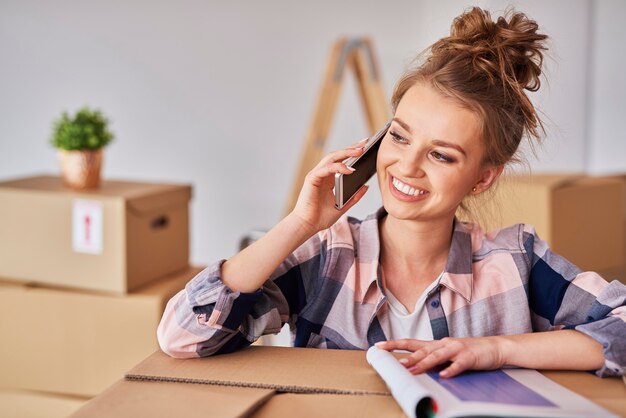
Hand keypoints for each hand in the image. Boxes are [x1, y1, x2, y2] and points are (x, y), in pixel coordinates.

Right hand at [291, 138, 369, 233]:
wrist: (308, 226)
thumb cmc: (321, 217)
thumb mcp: (343, 206)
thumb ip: (354, 196)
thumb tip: (366, 186)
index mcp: (329, 179)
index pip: (341, 161)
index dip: (352, 153)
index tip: (365, 146)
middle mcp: (322, 174)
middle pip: (337, 155)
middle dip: (351, 148)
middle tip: (365, 143)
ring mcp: (316, 175)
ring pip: (331, 158)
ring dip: (346, 153)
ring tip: (360, 151)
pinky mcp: (312, 179)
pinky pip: (326, 168)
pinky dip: (337, 167)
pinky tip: (349, 169)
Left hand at [375, 337, 505, 377]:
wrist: (495, 347)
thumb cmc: (468, 352)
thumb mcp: (447, 354)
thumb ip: (432, 359)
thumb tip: (413, 367)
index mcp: (436, 344)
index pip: (412, 343)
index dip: (395, 344)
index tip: (379, 346)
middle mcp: (444, 344)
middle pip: (422, 350)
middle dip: (408, 357)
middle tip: (395, 364)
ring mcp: (456, 349)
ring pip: (437, 356)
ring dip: (424, 363)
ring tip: (413, 369)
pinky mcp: (469, 357)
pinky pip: (459, 365)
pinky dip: (451, 370)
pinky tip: (444, 375)